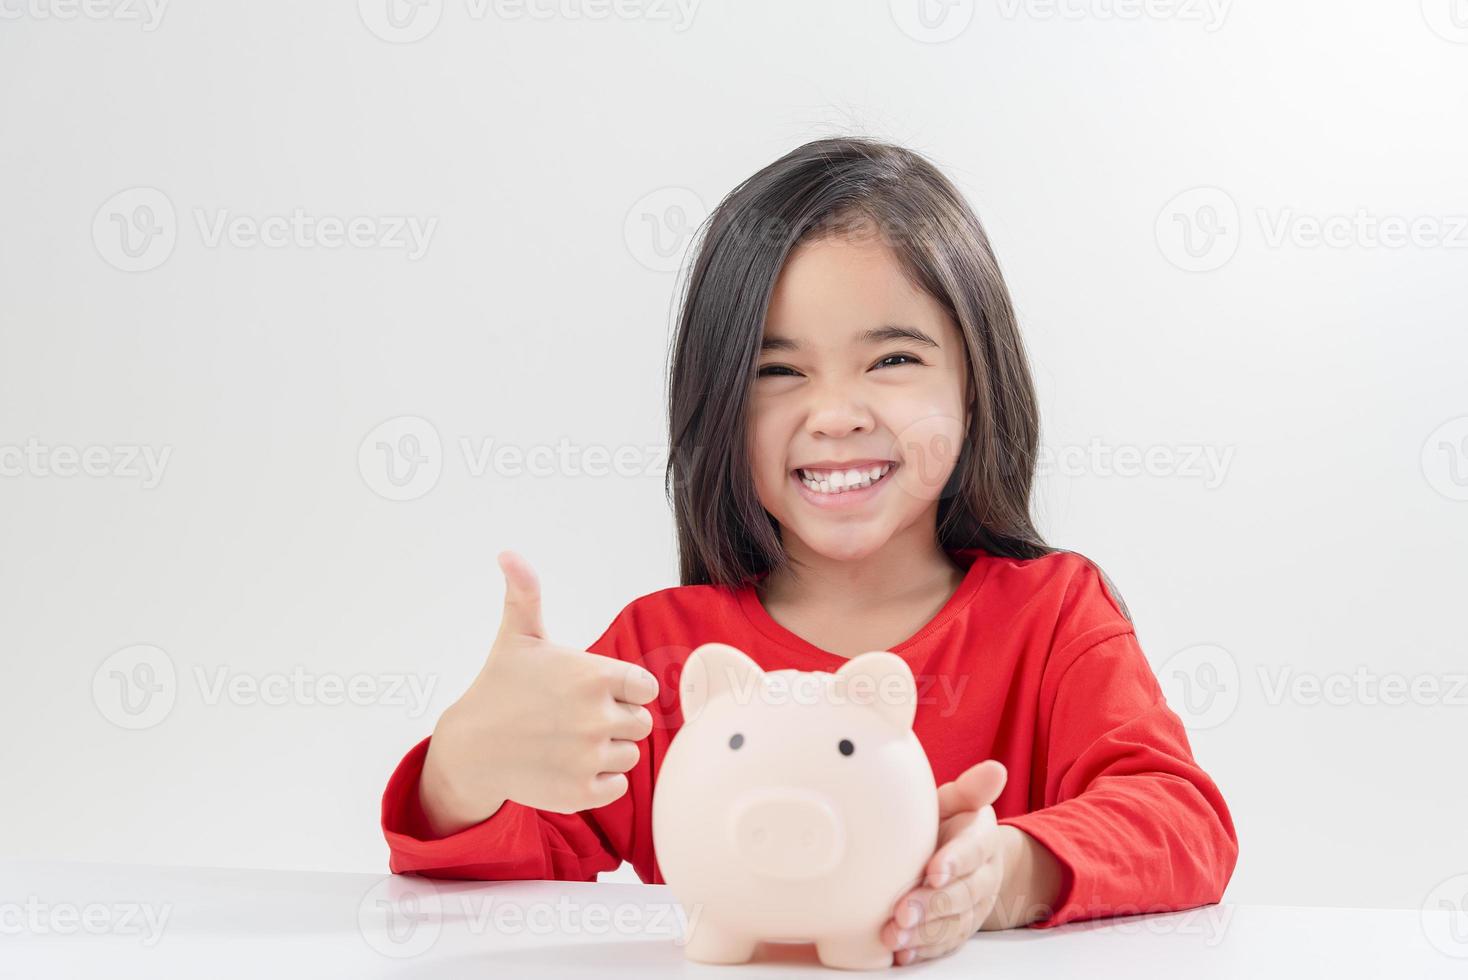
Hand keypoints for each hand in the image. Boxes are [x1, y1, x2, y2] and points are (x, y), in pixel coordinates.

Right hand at [418, 551, 659, 833]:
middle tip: (575, 718)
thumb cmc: (499, 686)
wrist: (470, 749)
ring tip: (569, 741)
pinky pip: (616, 785)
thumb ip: (525, 592)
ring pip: (630, 754)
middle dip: (615, 720)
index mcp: (594, 675)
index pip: (644, 687)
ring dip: (607, 750)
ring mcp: (590, 757)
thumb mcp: (517, 635)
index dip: (622, 690)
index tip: (592, 691)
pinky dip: (599, 780)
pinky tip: (569, 765)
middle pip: (640, 722)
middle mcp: (597, 717)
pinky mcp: (581, 792)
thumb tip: (508, 553)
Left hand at [882, 760, 1007, 965]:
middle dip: (933, 905)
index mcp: (983, 839)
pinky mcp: (958, 929)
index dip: (955, 861)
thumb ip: (970, 789)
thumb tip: (996, 770)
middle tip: (902, 912)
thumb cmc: (947, 823)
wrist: (958, 855)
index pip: (974, 850)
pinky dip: (923, 950)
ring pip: (954, 925)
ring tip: (894, 936)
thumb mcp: (956, 802)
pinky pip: (945, 945)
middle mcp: (984, 877)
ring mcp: (973, 907)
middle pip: (963, 894)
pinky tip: (901, 952)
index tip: (933, 871)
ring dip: (924, 933)